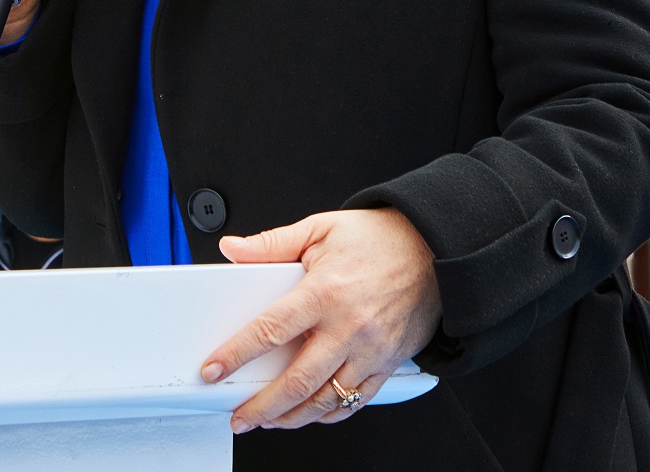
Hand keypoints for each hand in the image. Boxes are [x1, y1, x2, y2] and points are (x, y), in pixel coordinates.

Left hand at [199, 209, 441, 432]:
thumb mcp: (322, 228)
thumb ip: (273, 243)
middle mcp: (349, 327)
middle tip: (238, 415)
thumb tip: (234, 248)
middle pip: (296, 381)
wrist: (436, 249)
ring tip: (268, 421)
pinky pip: (356, 401)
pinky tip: (311, 414)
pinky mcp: (388, 363)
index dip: (236, 355)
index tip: (213, 371)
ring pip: (325, 399)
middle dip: (261, 406)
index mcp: (325, 291)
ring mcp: (371, 350)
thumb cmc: (381, 239)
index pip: (270, 330)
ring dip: (292, 418)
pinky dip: (330, 414)